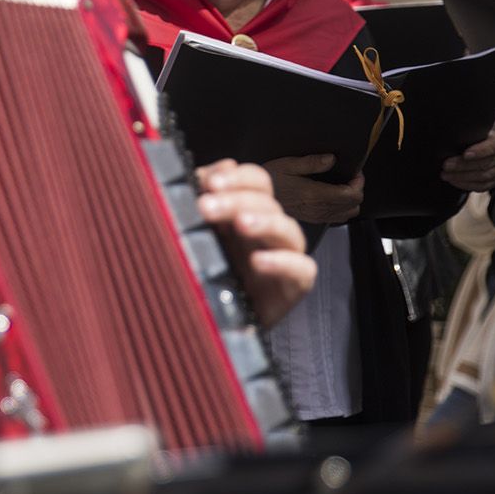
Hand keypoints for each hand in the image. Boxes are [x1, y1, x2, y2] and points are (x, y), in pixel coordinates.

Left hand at [196, 160, 315, 328]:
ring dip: (265, 221)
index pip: (256, 182)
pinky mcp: (290, 288)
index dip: (238, 177)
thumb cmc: (199, 274)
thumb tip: (218, 167)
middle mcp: (265, 233)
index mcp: (244, 213)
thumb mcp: (192, 231)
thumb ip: (199, 195)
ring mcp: (281, 259)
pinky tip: (257, 261)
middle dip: (237, 199)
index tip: (209, 183)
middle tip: (206, 207)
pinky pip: (302, 269)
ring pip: (289, 229)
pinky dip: (283, 261)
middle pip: (268, 202)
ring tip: (239, 224)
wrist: (202, 326)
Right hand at [263, 154, 362, 223]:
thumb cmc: (270, 179)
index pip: (351, 195)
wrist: (256, 198)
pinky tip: (333, 198)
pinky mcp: (312, 219)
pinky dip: (342, 209)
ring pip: (348, 214)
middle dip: (356, 190)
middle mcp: (317, 208)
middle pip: (353, 205)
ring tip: (343, 188)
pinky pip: (336, 219)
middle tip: (350, 178)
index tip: (355, 173)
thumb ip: (311, 162)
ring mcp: (316, 216)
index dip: (359, 183)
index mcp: (314, 194)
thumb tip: (332, 159)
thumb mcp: (287, 164)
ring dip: (350, 201)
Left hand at [441, 130, 494, 191]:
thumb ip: (466, 136)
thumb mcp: (472, 133)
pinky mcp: (494, 181)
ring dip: (461, 177)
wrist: (481, 147)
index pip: (490, 147)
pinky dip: (466, 185)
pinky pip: (481, 186)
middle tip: (446, 165)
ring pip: (482, 176)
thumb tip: (449, 140)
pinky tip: (454, 181)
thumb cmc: (474, 139)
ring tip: (446, 175)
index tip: (465, 155)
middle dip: (462, 166)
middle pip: (483, 164)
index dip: (478, 152)